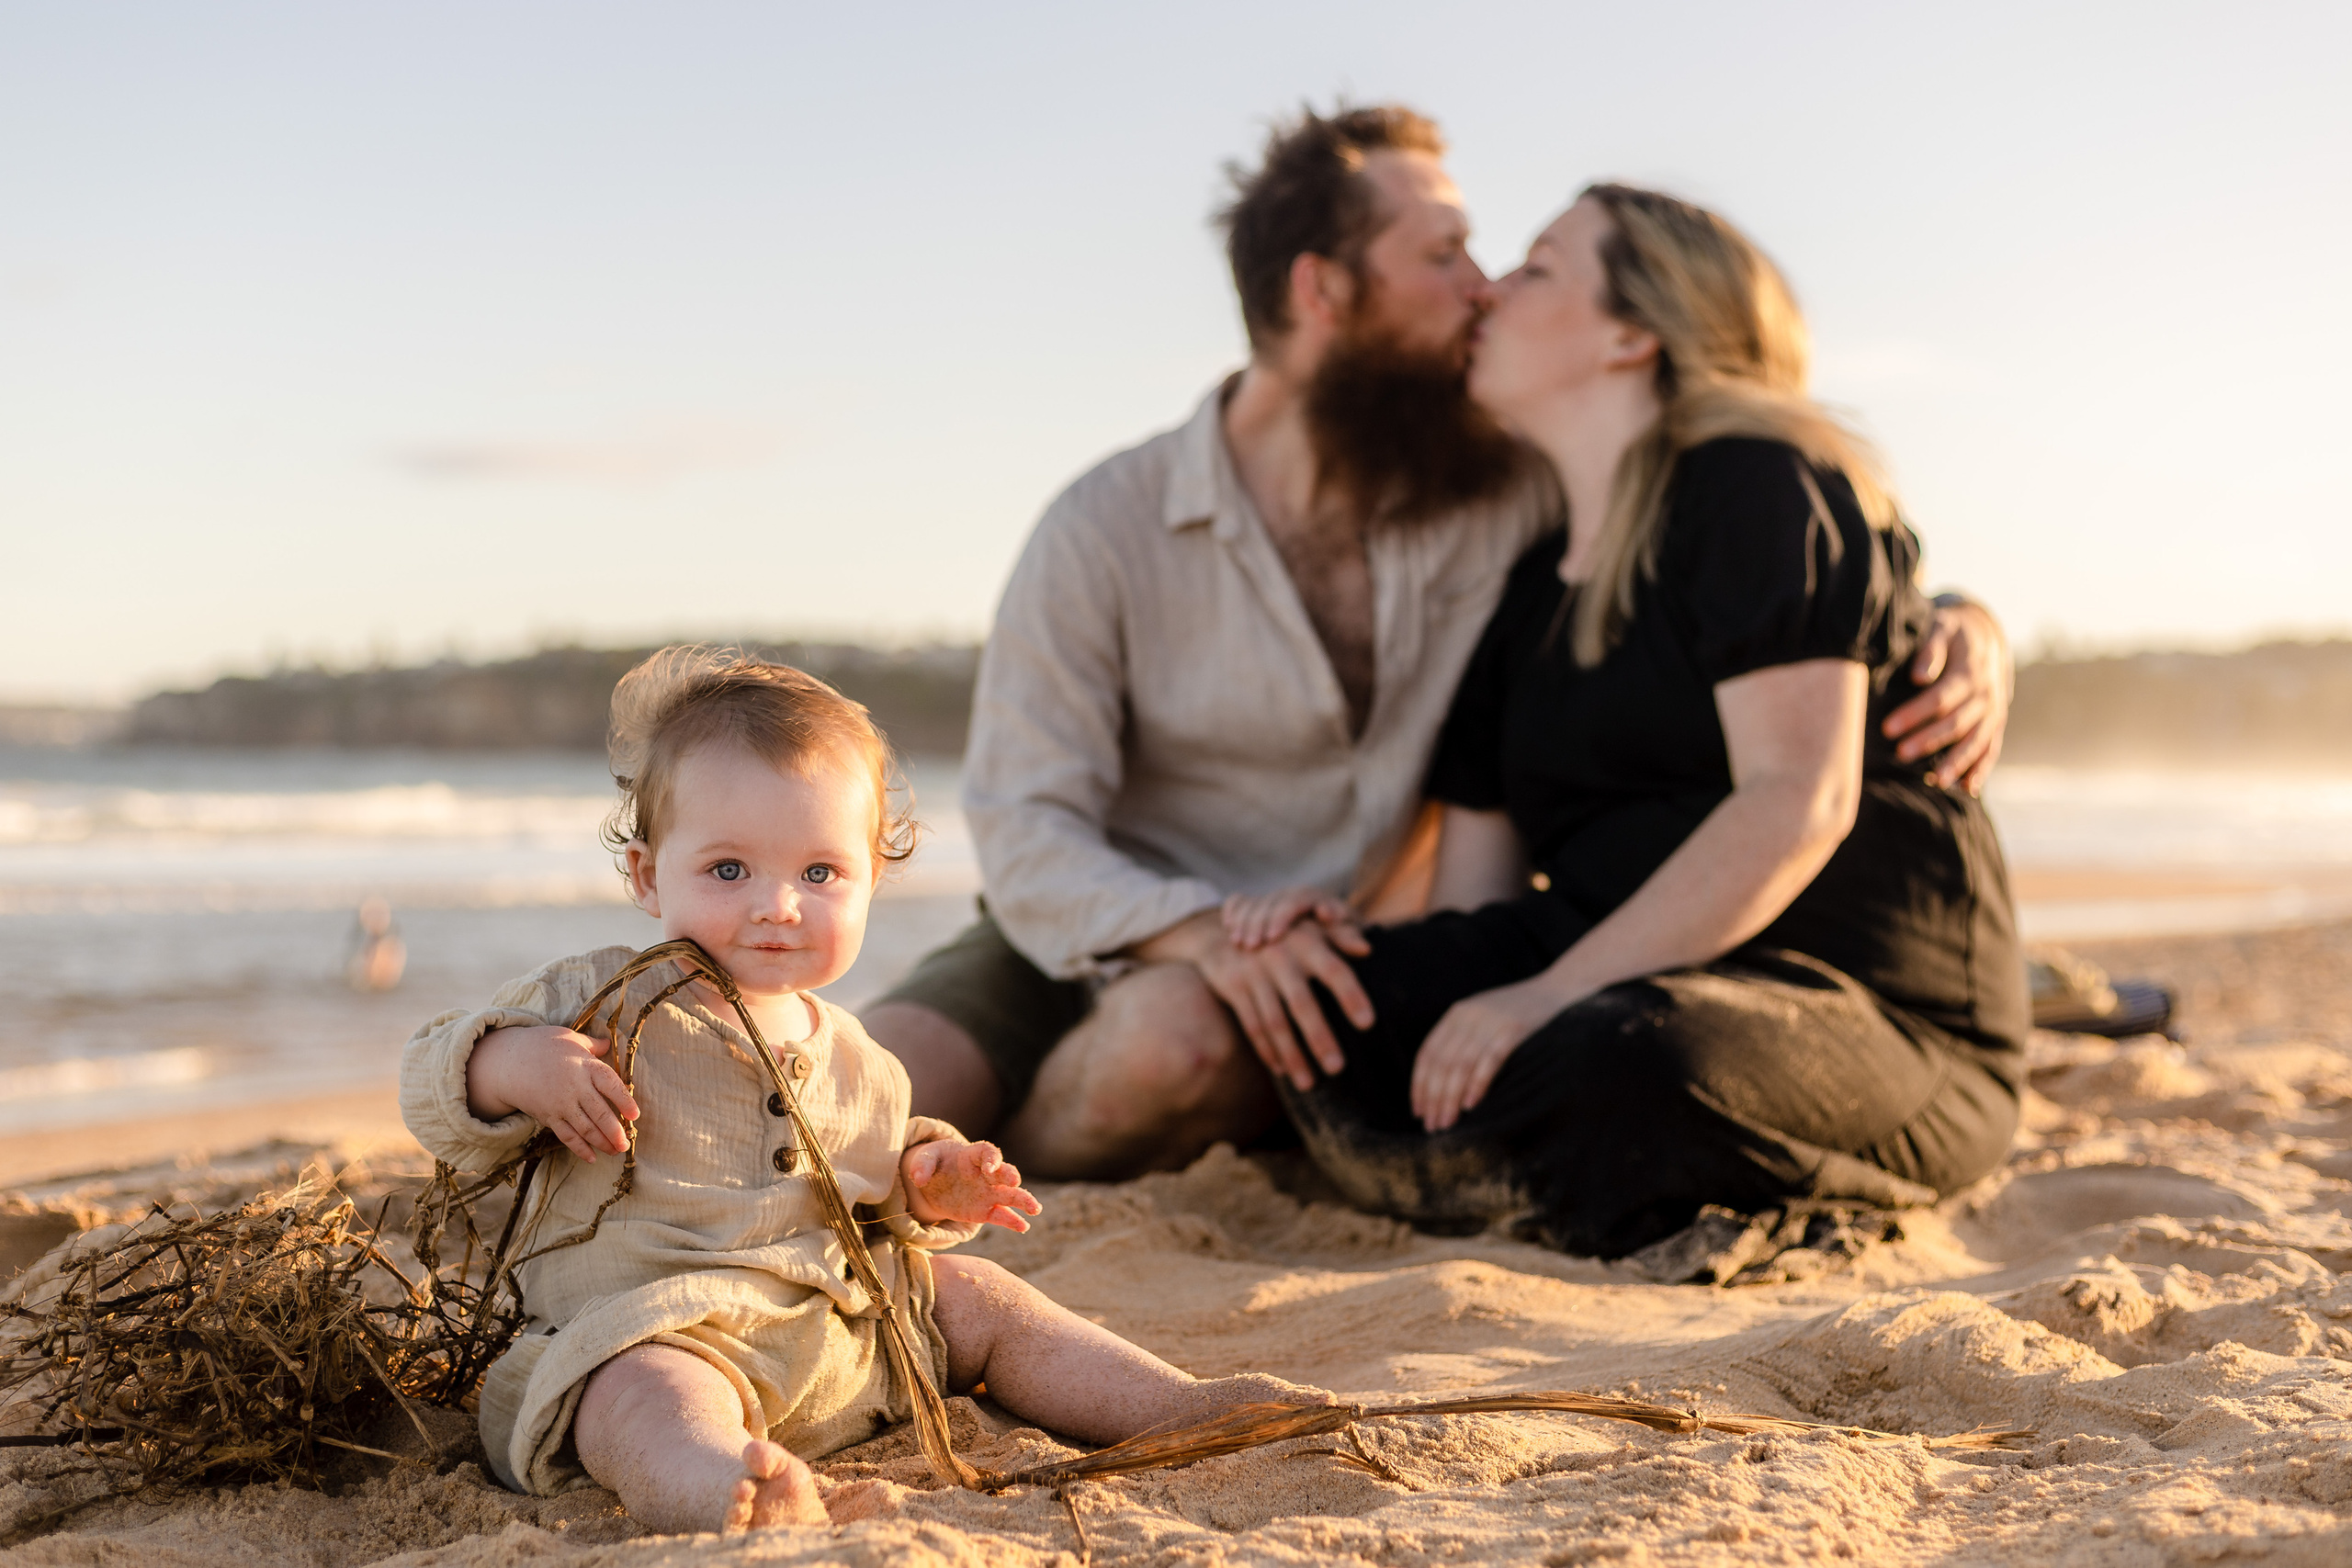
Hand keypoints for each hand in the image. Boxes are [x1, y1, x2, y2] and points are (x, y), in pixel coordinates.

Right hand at [466, 1024, 637, 1161]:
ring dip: (602, 1142)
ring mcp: (561, 1104)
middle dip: (615, 1131)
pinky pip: (566, 1136)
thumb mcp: (569, 1037)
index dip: (624, 1101)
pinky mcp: (548, 1116)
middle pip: (600, 1113)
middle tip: (626, 1144)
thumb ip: (592, 1045)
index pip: (610, 1085)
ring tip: (616, 1151)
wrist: (507, 1061)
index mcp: (585, 1066)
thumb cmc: (542, 1045)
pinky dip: (579, 1148)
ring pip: (586, 1128)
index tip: (635, 1115)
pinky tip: (592, 1157)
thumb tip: (608, 1043)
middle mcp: (575, 1087)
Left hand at [902, 1139, 1040, 1231]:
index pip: (988, 1152)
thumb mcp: (925, 1158)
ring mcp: (988, 1193)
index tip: (990, 1168)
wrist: (935, 1183)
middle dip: (1011, 1176)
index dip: (992, 1158)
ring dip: (1024, 1200)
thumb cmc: (934, 1163)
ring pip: (1011, 1196)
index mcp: (973, 1155)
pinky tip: (1023, 1227)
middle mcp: (987, 1173)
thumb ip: (922, 1165)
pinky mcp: (985, 1211)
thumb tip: (919, 1178)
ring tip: (1035, 1209)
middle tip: (1015, 1182)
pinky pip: (1002, 1216)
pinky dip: (1013, 1221)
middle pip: (1004, 1172)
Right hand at [1132, 908, 1374, 1091]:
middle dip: (1319, 1038)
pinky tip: (1282, 1070)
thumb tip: (1367, 949)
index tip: (1368, 1024)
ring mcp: (1254, 973)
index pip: (1334, 970)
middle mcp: (1280, 958)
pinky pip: (1252, 1025)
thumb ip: (1340, 937)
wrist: (1224, 929)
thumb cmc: (1283, 934)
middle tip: (1337, 1068)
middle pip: (1302, 1003)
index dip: (1351, 995)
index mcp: (1306, 943)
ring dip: (1292, 1055)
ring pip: (1274, 1022)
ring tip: (1309, 1084)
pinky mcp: (1234, 987)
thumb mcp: (1310, 927)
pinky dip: (1267, 1050)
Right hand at [1222, 885, 1356, 949]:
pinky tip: (1228, 928)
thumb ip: (1348, 939)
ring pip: (1253, 904)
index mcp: (1313, 898)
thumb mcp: (1341, 935)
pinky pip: (1238, 902)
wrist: (1317, 924)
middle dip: (1262, 922)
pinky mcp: (1252, 906)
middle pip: (1272, 902)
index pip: (1297, 900)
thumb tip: (1364, 948)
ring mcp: (1270, 899)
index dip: (1284, 916)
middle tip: (1255, 945)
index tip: (1275, 936)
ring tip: (1240, 944)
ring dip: (1245, 922)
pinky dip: (1232, 912)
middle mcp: (1289, 895)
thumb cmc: (1333, 934)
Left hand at [1410, 975, 1571, 1131]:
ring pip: (1461, 1065)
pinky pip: (1490, 1060)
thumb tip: (1442, 1086)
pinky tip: (1470, 1105)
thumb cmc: (1521, 1013)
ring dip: (1450, 1098)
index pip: (1428, 1054)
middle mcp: (1469, 1016)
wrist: (1559, 990)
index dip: (1419, 1085)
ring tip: (1446, 1123)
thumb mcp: (1484, 1019)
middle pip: (1442, 1063)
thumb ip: (1464, 1040)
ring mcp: (1491, 1021)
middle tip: (1431, 1127)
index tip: (1417, 1112)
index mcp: (1457, 1014)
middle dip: (1433, 1098)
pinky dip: (1477, 1083)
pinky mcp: (1514, 1029)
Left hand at [1883, 598, 2010, 794]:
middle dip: (1929, 740)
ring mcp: (1993, 711)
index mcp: (1970, 671)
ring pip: (1976, 741)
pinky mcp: (1995, 723)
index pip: (1941, 697)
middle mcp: (1985, 695)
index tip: (1889, 727)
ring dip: (1957, 762)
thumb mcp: (1941, 629)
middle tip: (1901, 754)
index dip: (1916, 713)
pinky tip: (1966, 789)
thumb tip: (1919, 675)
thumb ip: (1930, 649)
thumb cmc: (1952, 633)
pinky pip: (1990, 749)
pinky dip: (1980, 770)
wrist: (1984, 635)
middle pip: (1957, 722)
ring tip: (1935, 782)